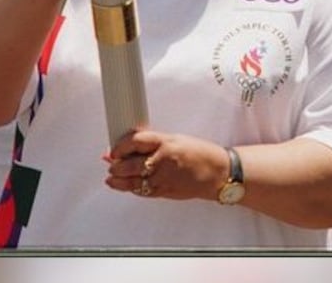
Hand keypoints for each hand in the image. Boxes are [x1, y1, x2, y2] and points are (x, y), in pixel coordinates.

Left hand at [104, 129, 230, 201]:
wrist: (219, 173)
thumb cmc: (201, 154)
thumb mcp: (177, 140)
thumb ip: (153, 144)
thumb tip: (130, 147)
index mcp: (167, 142)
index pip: (135, 141)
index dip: (120, 146)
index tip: (115, 149)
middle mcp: (164, 159)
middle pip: (129, 164)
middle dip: (116, 165)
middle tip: (112, 163)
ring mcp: (164, 177)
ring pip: (132, 181)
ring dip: (118, 180)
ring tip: (112, 178)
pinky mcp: (165, 191)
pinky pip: (143, 191)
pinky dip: (132, 189)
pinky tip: (128, 186)